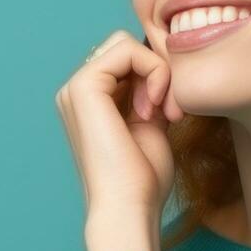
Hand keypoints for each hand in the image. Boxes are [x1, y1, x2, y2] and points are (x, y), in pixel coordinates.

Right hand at [56, 30, 185, 221]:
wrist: (129, 206)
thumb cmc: (143, 177)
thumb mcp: (153, 123)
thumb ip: (152, 92)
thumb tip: (165, 63)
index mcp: (90, 100)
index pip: (129, 58)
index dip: (159, 74)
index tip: (175, 111)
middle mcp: (77, 91)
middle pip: (126, 45)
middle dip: (158, 69)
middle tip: (171, 109)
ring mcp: (75, 87)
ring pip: (127, 43)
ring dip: (158, 72)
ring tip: (163, 110)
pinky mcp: (83, 87)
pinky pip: (127, 50)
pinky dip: (154, 72)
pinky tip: (154, 108)